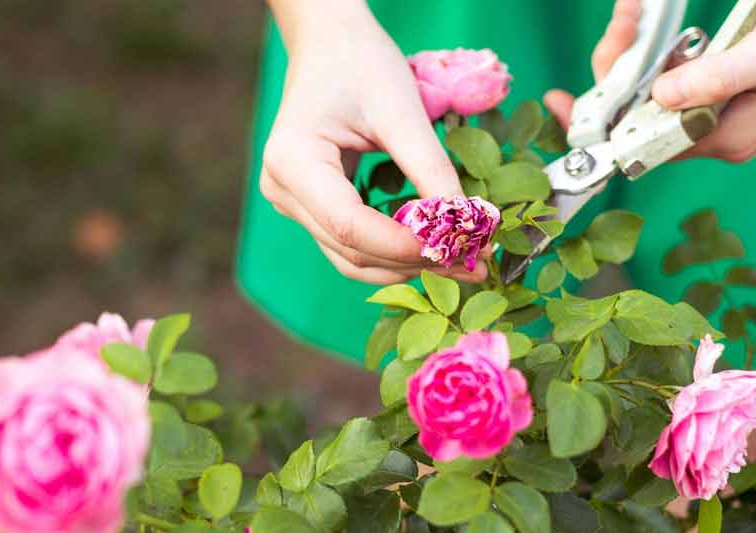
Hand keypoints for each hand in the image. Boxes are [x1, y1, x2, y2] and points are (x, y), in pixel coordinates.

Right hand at [261, 0, 481, 284]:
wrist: (330, 44)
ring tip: (460, 262)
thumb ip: (429, 168)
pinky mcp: (309, 207)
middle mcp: (282, 190)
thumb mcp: (402, 110)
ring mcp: (291, 202)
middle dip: (412, 260)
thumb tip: (465, 223)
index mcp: (292, 161)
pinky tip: (432, 248)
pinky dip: (391, 251)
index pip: (349, 225)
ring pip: (349, 257)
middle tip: (473, 263)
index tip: (458, 248)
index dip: (402, 245)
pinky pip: (350, 243)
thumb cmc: (361, 63)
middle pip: (349, 248)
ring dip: (404, 265)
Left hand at [545, 0, 755, 162]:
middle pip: (639, 114)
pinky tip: (644, 19)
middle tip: (622, 18)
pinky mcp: (725, 82)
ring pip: (651, 89)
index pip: (642, 146)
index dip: (599, 126)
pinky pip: (672, 72)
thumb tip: (660, 99)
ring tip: (630, 10)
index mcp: (725, 138)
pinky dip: (654, 47)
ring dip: (633, 51)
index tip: (561, 102)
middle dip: (617, 68)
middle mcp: (716, 131)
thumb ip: (718, 79)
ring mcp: (720, 107)